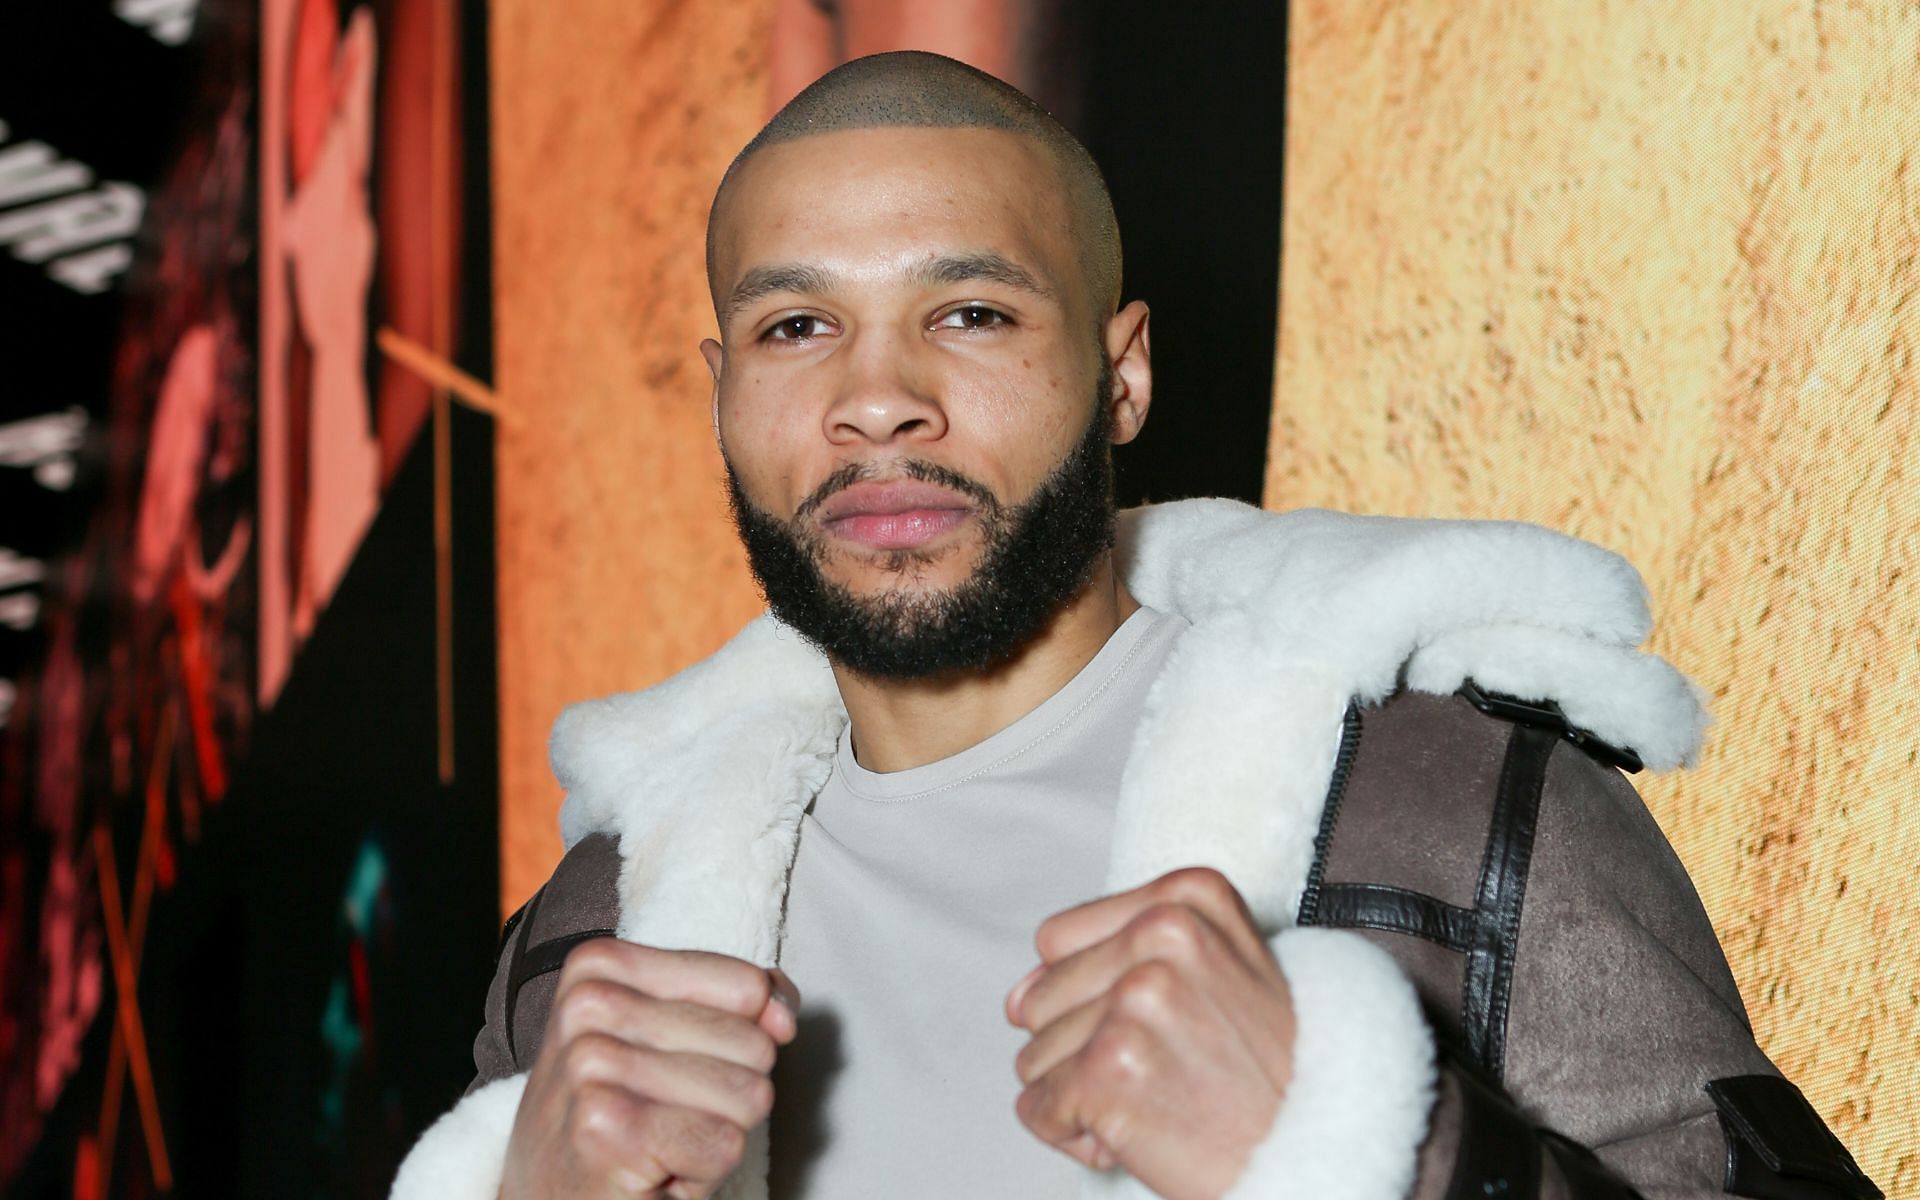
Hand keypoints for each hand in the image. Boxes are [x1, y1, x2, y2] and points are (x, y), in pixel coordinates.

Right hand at [502, 938, 797, 1199]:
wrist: (546, 1196)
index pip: (747, 986)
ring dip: (714, 1135)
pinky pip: (725, 1143)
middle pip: (753, 1045)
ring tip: (658, 1143)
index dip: (737, 1042)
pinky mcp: (607, 1127)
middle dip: (726, 1095)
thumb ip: (738, 1005)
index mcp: (603, 965)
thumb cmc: (615, 1116)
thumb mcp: (671, 1038)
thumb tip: (782, 1010)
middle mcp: (591, 1005)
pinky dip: (703, 1172)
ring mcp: (593, 1064)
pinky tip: (653, 1172)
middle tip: (662, 1117)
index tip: (674, 1069)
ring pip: (747, 1094)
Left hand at [1005, 868, 1295, 1199]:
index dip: (1094, 996)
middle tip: (1166, 1069)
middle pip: (1040, 998)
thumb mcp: (1213, 972)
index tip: (1161, 1022)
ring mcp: (1134, 999)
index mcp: (1187, 896)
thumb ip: (1107, 960)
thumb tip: (1016, 995)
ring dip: (1082, 1092)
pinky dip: (1074, 1131)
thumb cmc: (1267, 1071)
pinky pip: (1036, 1106)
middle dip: (1085, 1047)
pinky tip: (1140, 1130)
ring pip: (1033, 1054)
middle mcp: (1162, 935)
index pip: (1057, 942)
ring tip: (1160, 1096)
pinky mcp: (1108, 1068)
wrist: (1323, 1147)